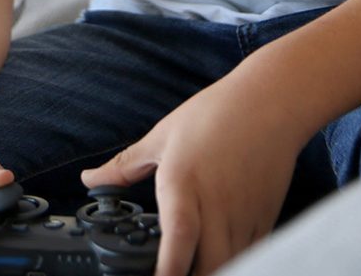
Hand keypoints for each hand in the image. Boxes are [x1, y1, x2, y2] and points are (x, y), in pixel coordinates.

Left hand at [81, 82, 303, 275]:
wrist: (269, 103)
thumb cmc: (214, 116)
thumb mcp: (161, 138)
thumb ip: (124, 167)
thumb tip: (91, 180)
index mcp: (183, 185)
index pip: (178, 238)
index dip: (168, 270)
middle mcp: (216, 206)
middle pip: (209, 266)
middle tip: (170, 275)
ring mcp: (244, 216)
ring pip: (232, 263)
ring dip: (213, 270)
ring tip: (193, 268)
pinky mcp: (265, 218)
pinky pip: (251, 253)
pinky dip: (235, 261)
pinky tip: (218, 257)